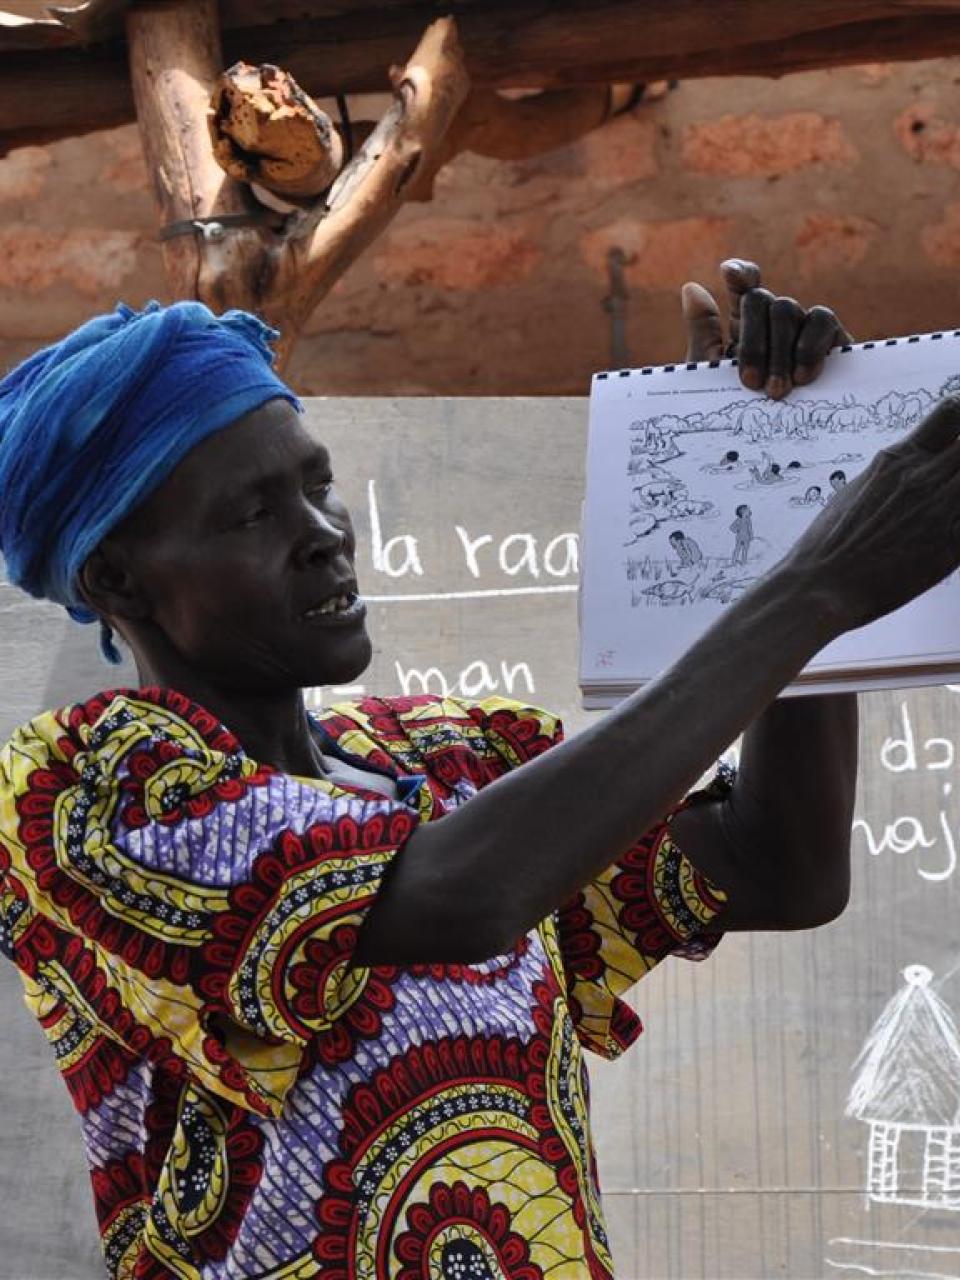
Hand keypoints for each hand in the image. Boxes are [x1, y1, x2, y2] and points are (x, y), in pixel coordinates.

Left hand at [681, 259, 851, 398]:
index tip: (728, 273)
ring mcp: (802, 326)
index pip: (745, 286)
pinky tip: (803, 376)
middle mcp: (774, 320)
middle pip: (761, 300)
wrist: (773, 445)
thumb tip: (691, 287)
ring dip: (780, 351)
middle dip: (753, 342)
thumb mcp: (712, 376)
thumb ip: (703, 333)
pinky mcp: (831, 338)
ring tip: (776, 392)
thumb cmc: (738, 412)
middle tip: (751, 384)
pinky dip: (810, 345)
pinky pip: (821, 320)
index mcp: (744, 325)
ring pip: (788, 309)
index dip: (740, 274)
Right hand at [785, 396, 959, 630]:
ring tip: (947, 504)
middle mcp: (924, 477)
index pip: (952, 412)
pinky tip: (952, 531)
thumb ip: (893, 475)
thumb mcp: (859, 490)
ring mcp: (941, 509)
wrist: (820, 585)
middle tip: (953, 477)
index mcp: (898, 459)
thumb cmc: (828, 544)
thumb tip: (910, 470)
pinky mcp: (952, 546)